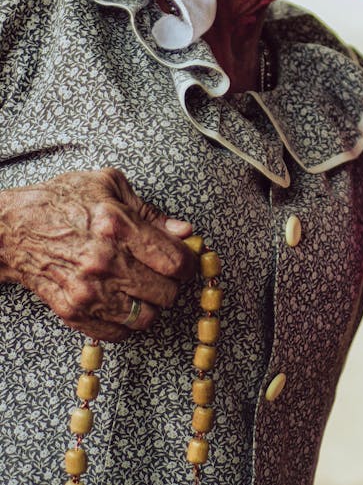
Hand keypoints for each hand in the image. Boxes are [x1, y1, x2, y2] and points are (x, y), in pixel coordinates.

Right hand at [0, 168, 196, 340]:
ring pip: (145, 318)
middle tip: (163, 272)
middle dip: (172, 283)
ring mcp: (87, 292)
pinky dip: (127, 322)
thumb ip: (151, 212)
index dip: (189, 263)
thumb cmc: (62, 200)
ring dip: (151, 304)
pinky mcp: (73, 313)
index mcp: (117, 226)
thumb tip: (184, 233)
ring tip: (142, 287)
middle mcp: (104, 263)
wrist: (14, 228)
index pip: (174, 261)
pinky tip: (122, 300)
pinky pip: (118, 333)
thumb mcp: (111, 186)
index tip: (186, 260)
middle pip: (166, 293)